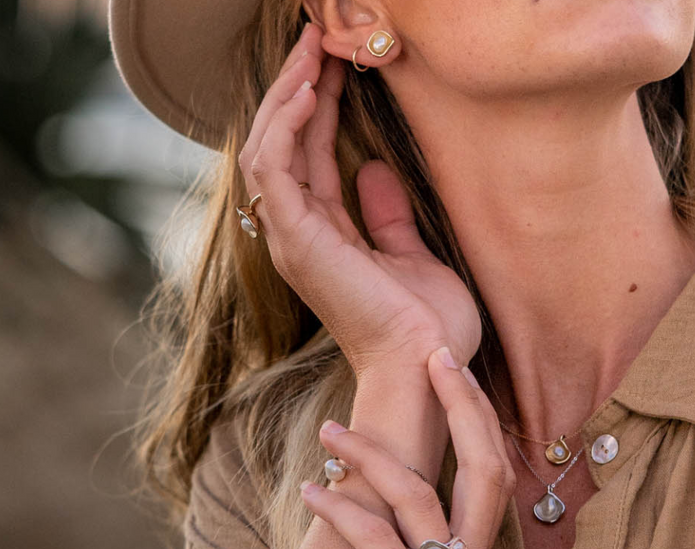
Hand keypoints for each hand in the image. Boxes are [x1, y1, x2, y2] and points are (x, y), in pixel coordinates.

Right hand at [239, 21, 481, 375]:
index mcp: (322, 236)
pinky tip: (308, 90)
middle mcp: (297, 234)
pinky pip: (275, 169)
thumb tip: (374, 170)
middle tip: (317, 34)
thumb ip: (388, 215)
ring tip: (312, 49)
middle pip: (281, 143)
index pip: (308, 154)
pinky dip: (287, 126)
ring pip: (268, 148)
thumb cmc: (426, 327)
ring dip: (287, 94)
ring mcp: (292, 238)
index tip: (335, 58)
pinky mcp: (297, 241)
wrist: (424, 368)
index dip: (318, 103)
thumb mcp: (413, 255)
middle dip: (296, 85)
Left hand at [297, 346, 516, 548]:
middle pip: (486, 468)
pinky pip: (376, 545)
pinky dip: (342, 511)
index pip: (492, 473)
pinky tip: (313, 493)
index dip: (477, 417)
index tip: (451, 366)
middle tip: (432, 352)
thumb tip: (376, 515)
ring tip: (332, 431)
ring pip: (421, 497)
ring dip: (374, 455)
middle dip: (461, 405)